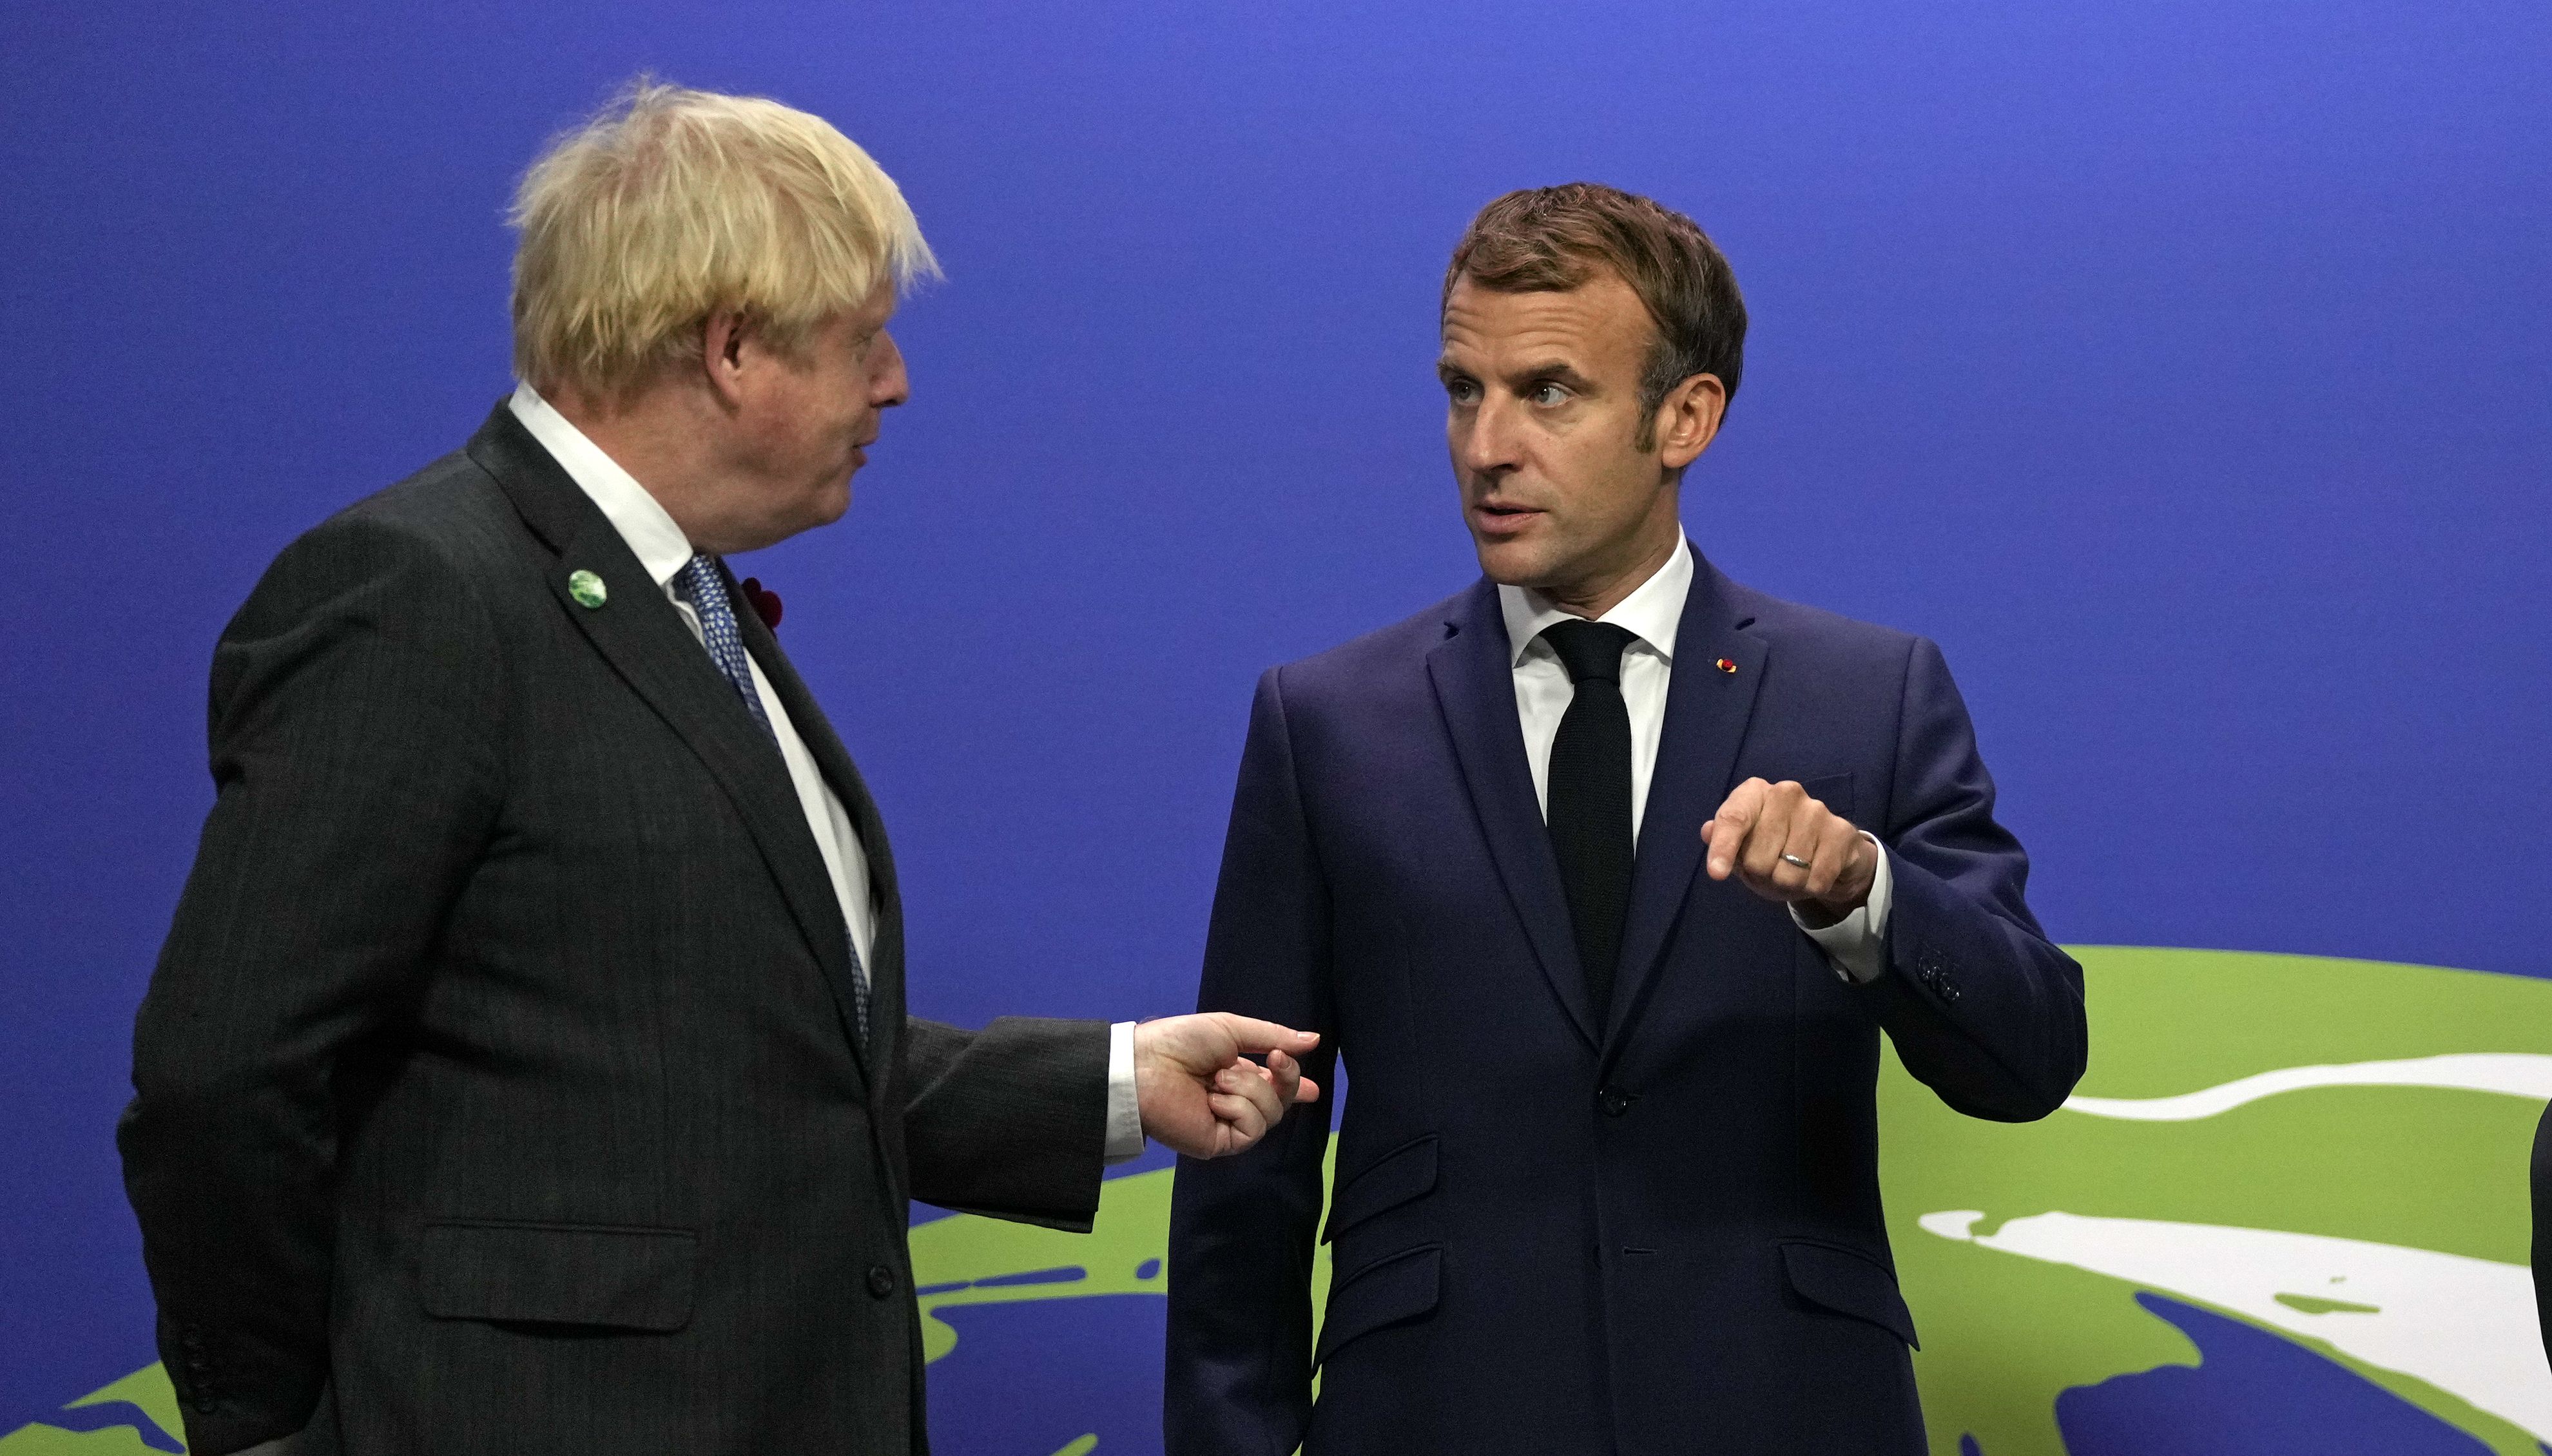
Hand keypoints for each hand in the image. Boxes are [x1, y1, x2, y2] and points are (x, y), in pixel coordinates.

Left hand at [1133, 1013, 1320, 1158]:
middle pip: (1281, 1100)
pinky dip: (1238, 1108)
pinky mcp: (1220, 1142)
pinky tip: (1214, 1101)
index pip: (1274, 1086)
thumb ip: (1273, 1036)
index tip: (1314, 1090)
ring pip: (1271, 1114)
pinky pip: (1252, 1129)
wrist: (1146, 1067)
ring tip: (1217, 1079)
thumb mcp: (1231, 1029)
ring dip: (1249, 1089)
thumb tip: (1314, 1039)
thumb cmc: (1181, 1042)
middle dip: (1286, 1078)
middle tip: (1276, 1060)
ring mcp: (1228, 1123)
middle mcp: (1235, 1100)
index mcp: (1237, 1074)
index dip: (1295, 1087)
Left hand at [1701, 777, 1873, 925]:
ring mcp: (1816, 810)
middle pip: (1758, 857)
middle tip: (1771, 868)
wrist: (1830, 851)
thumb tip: (1708, 831)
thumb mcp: (1744, 846)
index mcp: (1754, 792)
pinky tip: (1814, 874)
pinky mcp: (1841, 832)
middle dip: (1761, 875)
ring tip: (1793, 871)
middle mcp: (1786, 793)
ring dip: (1787, 884)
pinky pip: (1816, 880)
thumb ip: (1723, 840)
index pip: (1734, 818)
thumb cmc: (1775, 847)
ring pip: (1788, 873)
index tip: (1716, 873)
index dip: (1723, 847)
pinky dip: (1811, 888)